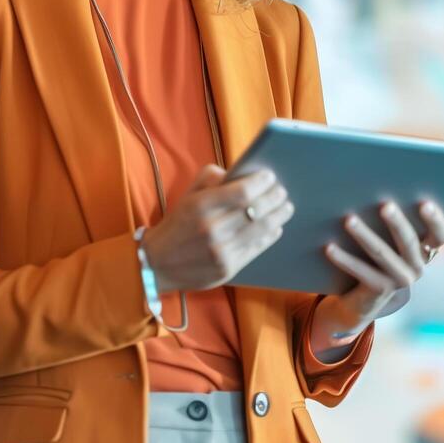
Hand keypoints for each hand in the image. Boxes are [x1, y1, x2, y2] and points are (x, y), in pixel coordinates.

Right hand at [141, 164, 292, 293]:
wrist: (157, 264)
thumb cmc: (177, 224)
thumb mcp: (188, 195)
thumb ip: (211, 178)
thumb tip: (241, 173)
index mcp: (200, 206)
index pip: (242, 191)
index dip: (261, 182)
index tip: (270, 176)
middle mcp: (212, 229)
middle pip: (256, 210)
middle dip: (275, 197)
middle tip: (282, 191)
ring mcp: (221, 251)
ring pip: (261, 229)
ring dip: (279, 215)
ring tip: (286, 207)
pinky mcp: (228, 269)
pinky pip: (256, 248)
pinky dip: (270, 234)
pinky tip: (275, 226)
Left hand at [314, 199, 443, 345]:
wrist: (359, 300)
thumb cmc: (374, 257)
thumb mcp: (387, 239)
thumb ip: (389, 220)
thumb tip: (371, 189)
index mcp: (424, 251)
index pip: (440, 236)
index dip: (436, 220)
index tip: (425, 203)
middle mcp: (417, 267)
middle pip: (409, 241)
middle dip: (396, 222)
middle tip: (385, 205)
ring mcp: (399, 281)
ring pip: (381, 253)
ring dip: (364, 235)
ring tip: (349, 220)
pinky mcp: (379, 291)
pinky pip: (361, 271)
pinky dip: (344, 258)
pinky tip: (329, 247)